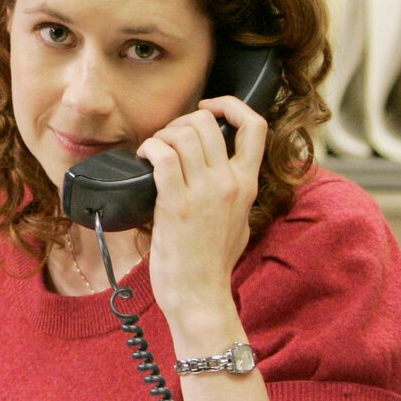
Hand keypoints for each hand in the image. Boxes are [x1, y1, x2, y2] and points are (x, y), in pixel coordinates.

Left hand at [135, 96, 265, 337]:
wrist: (199, 295)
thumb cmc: (211, 263)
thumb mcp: (239, 220)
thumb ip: (235, 192)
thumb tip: (222, 172)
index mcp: (248, 184)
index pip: (256, 126)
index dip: (231, 105)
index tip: (209, 108)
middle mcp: (230, 182)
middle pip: (208, 123)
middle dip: (181, 121)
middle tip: (168, 139)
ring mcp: (204, 192)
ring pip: (183, 134)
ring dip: (162, 135)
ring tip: (153, 152)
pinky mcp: (176, 204)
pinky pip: (163, 156)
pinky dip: (149, 148)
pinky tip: (144, 158)